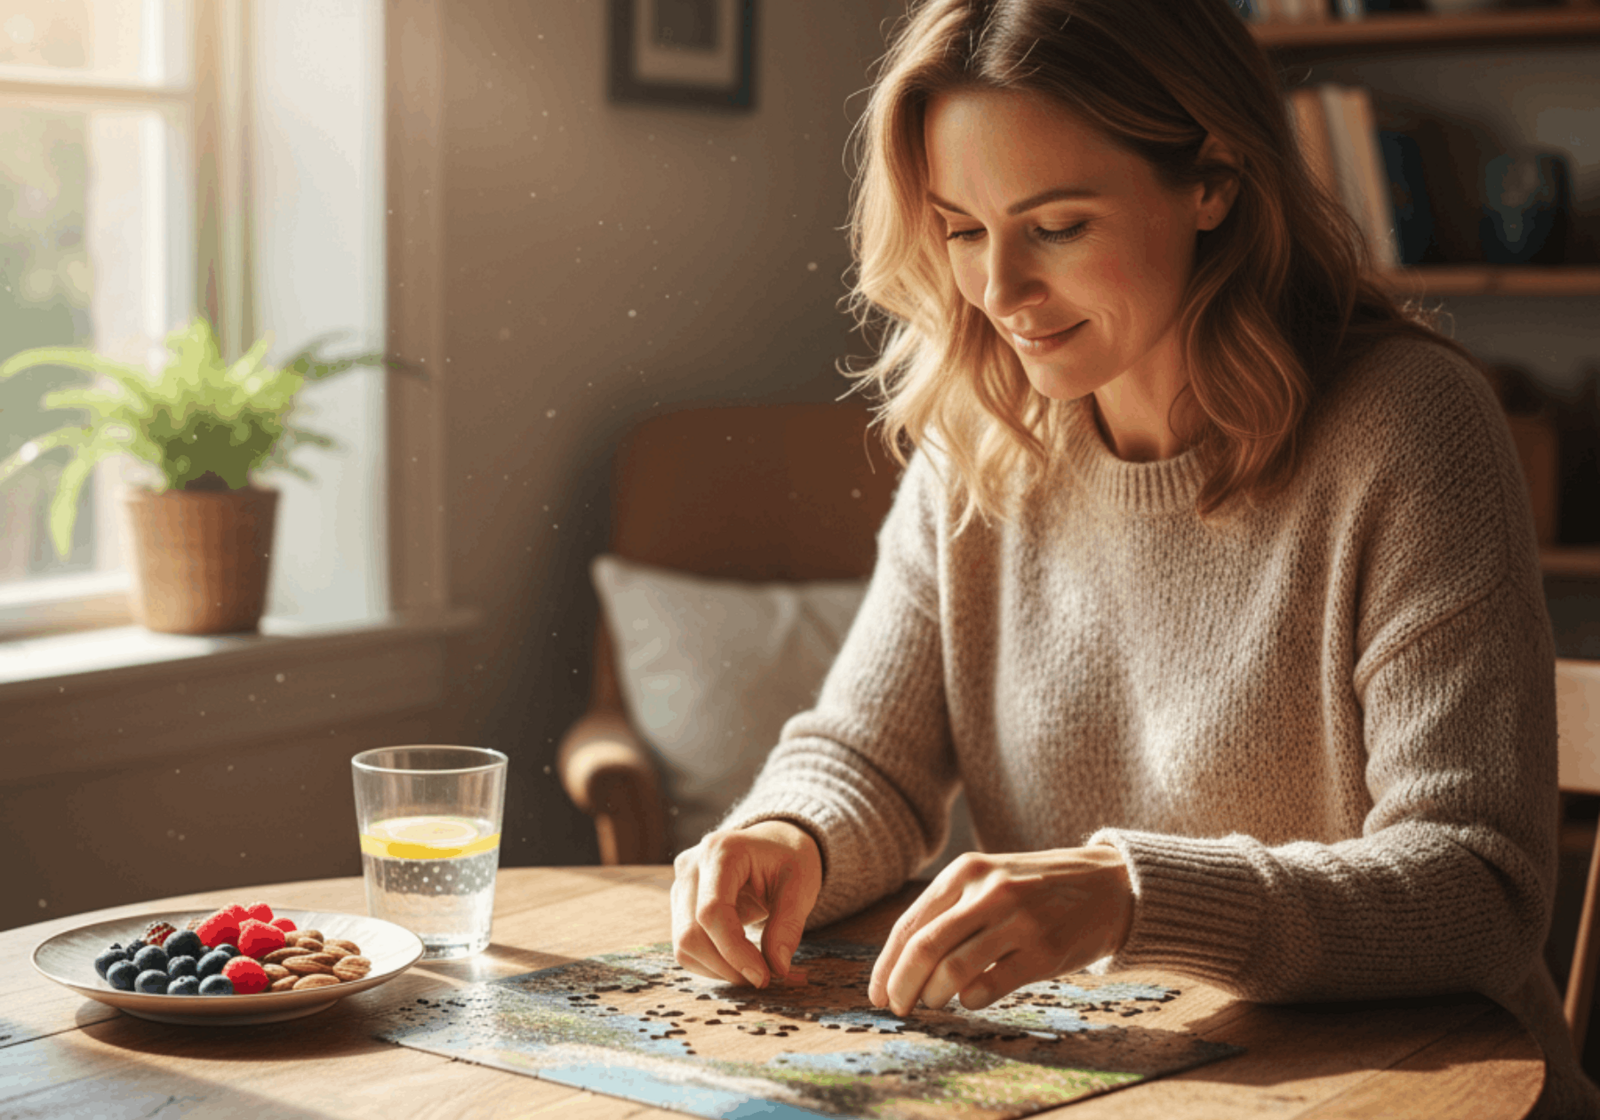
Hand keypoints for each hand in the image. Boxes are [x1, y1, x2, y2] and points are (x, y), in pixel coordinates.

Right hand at [671, 820, 822, 988]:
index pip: (712, 912)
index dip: (734, 951)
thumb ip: (788, 925)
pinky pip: (686, 945)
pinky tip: (738, 960)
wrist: (774, 842)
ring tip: (754, 970)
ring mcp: (680, 884)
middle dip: (727, 966)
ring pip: (684, 944)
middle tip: (763, 979)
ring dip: (718, 969)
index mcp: (721, 852)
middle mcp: (691, 866)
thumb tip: (777, 969)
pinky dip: (711, 963)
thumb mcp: (801, 884)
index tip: (763, 977)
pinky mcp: (680, 903)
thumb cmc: (789, 858)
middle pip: (691, 933)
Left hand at [868, 846, 1132, 1016]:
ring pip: (953, 971)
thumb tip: (902, 963)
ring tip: (935, 1002)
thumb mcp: (991, 879)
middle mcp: (989, 891)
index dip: (887, 964)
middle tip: (897, 1008)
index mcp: (967, 871)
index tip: (878, 992)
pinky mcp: (1044, 951)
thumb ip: (951, 910)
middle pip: (924, 948)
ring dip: (934, 995)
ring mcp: (1018, 921)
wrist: (1110, 886)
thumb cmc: (1037, 889)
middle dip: (901, 986)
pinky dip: (971, 1000)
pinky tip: (972, 998)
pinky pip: (990, 987)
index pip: (910, 924)